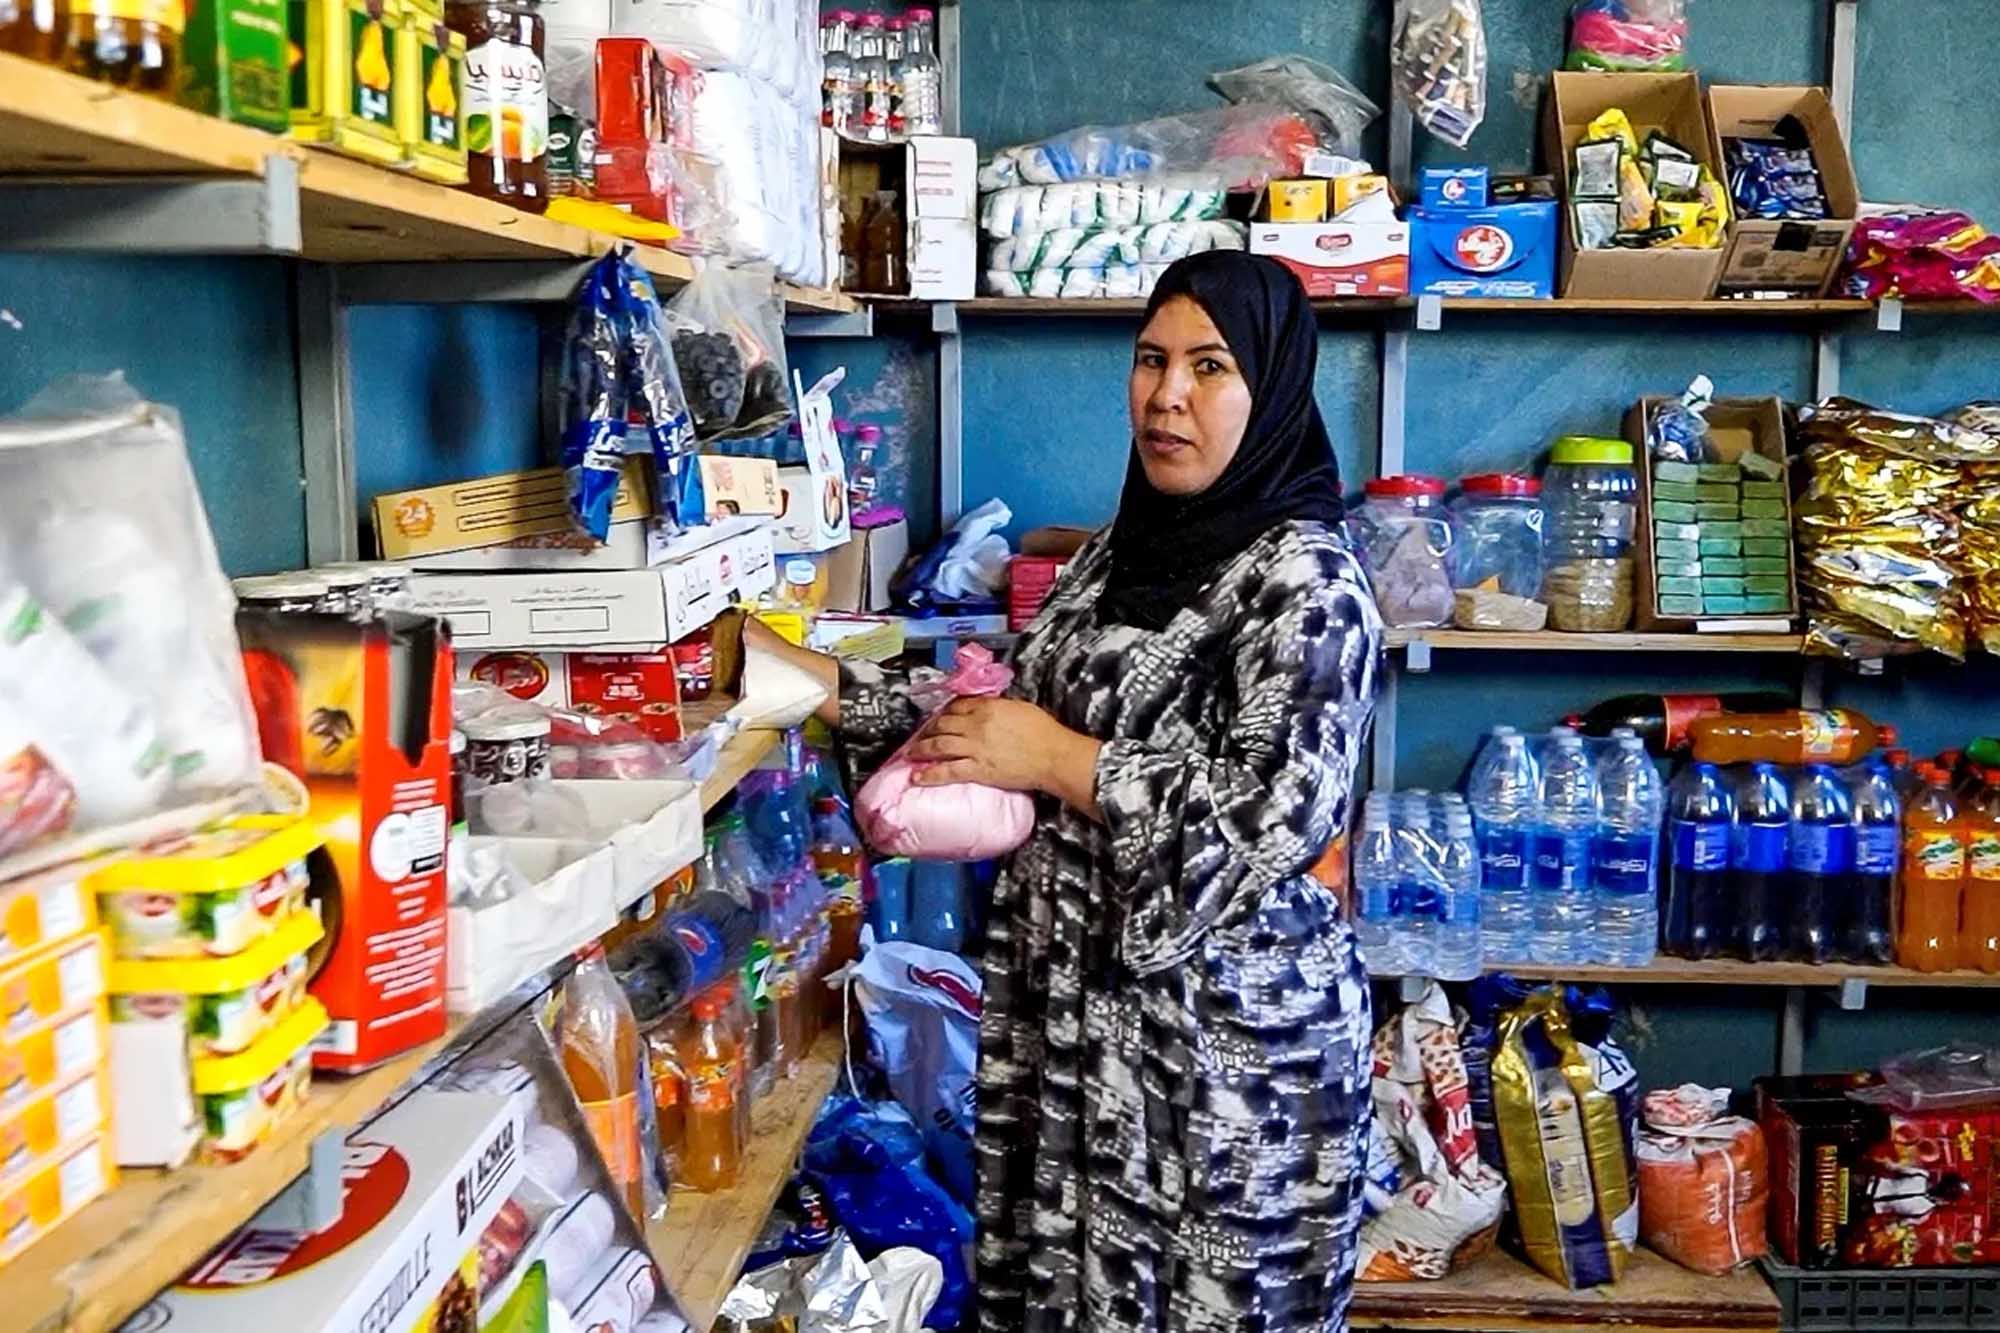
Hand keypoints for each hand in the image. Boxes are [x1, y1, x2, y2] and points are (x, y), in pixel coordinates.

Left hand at [904, 697, 1072, 793]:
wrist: (1053, 756)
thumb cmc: (1044, 733)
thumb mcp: (1020, 708)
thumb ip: (999, 707)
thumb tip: (988, 709)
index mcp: (988, 707)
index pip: (957, 705)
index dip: (946, 711)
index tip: (941, 716)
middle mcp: (976, 725)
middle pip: (943, 724)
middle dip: (929, 729)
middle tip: (921, 733)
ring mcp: (974, 748)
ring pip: (938, 745)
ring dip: (921, 748)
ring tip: (911, 753)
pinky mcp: (977, 770)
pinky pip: (947, 771)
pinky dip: (929, 774)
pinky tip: (918, 776)